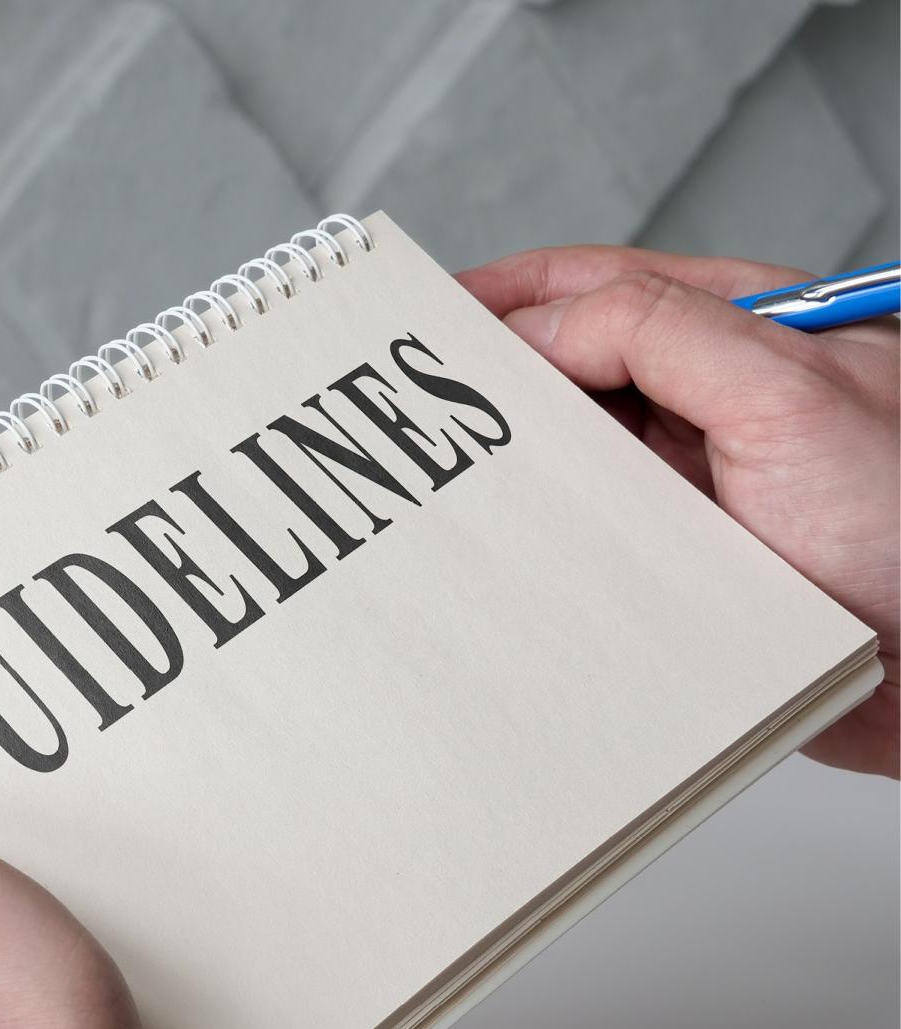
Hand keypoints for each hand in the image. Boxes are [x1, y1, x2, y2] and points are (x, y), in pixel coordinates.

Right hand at [459, 247, 898, 777]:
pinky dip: (540, 553)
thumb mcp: (791, 395)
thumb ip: (659, 335)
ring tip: (435, 487)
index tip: (415, 320)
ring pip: (570, 469)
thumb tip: (538, 328)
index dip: (499, 296)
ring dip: (509, 478)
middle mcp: (714, 408)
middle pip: (568, 377)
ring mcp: (698, 493)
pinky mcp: (687, 572)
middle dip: (486, 389)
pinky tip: (502, 561)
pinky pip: (589, 553)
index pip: (594, 287)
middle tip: (404, 412)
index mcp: (746, 334)